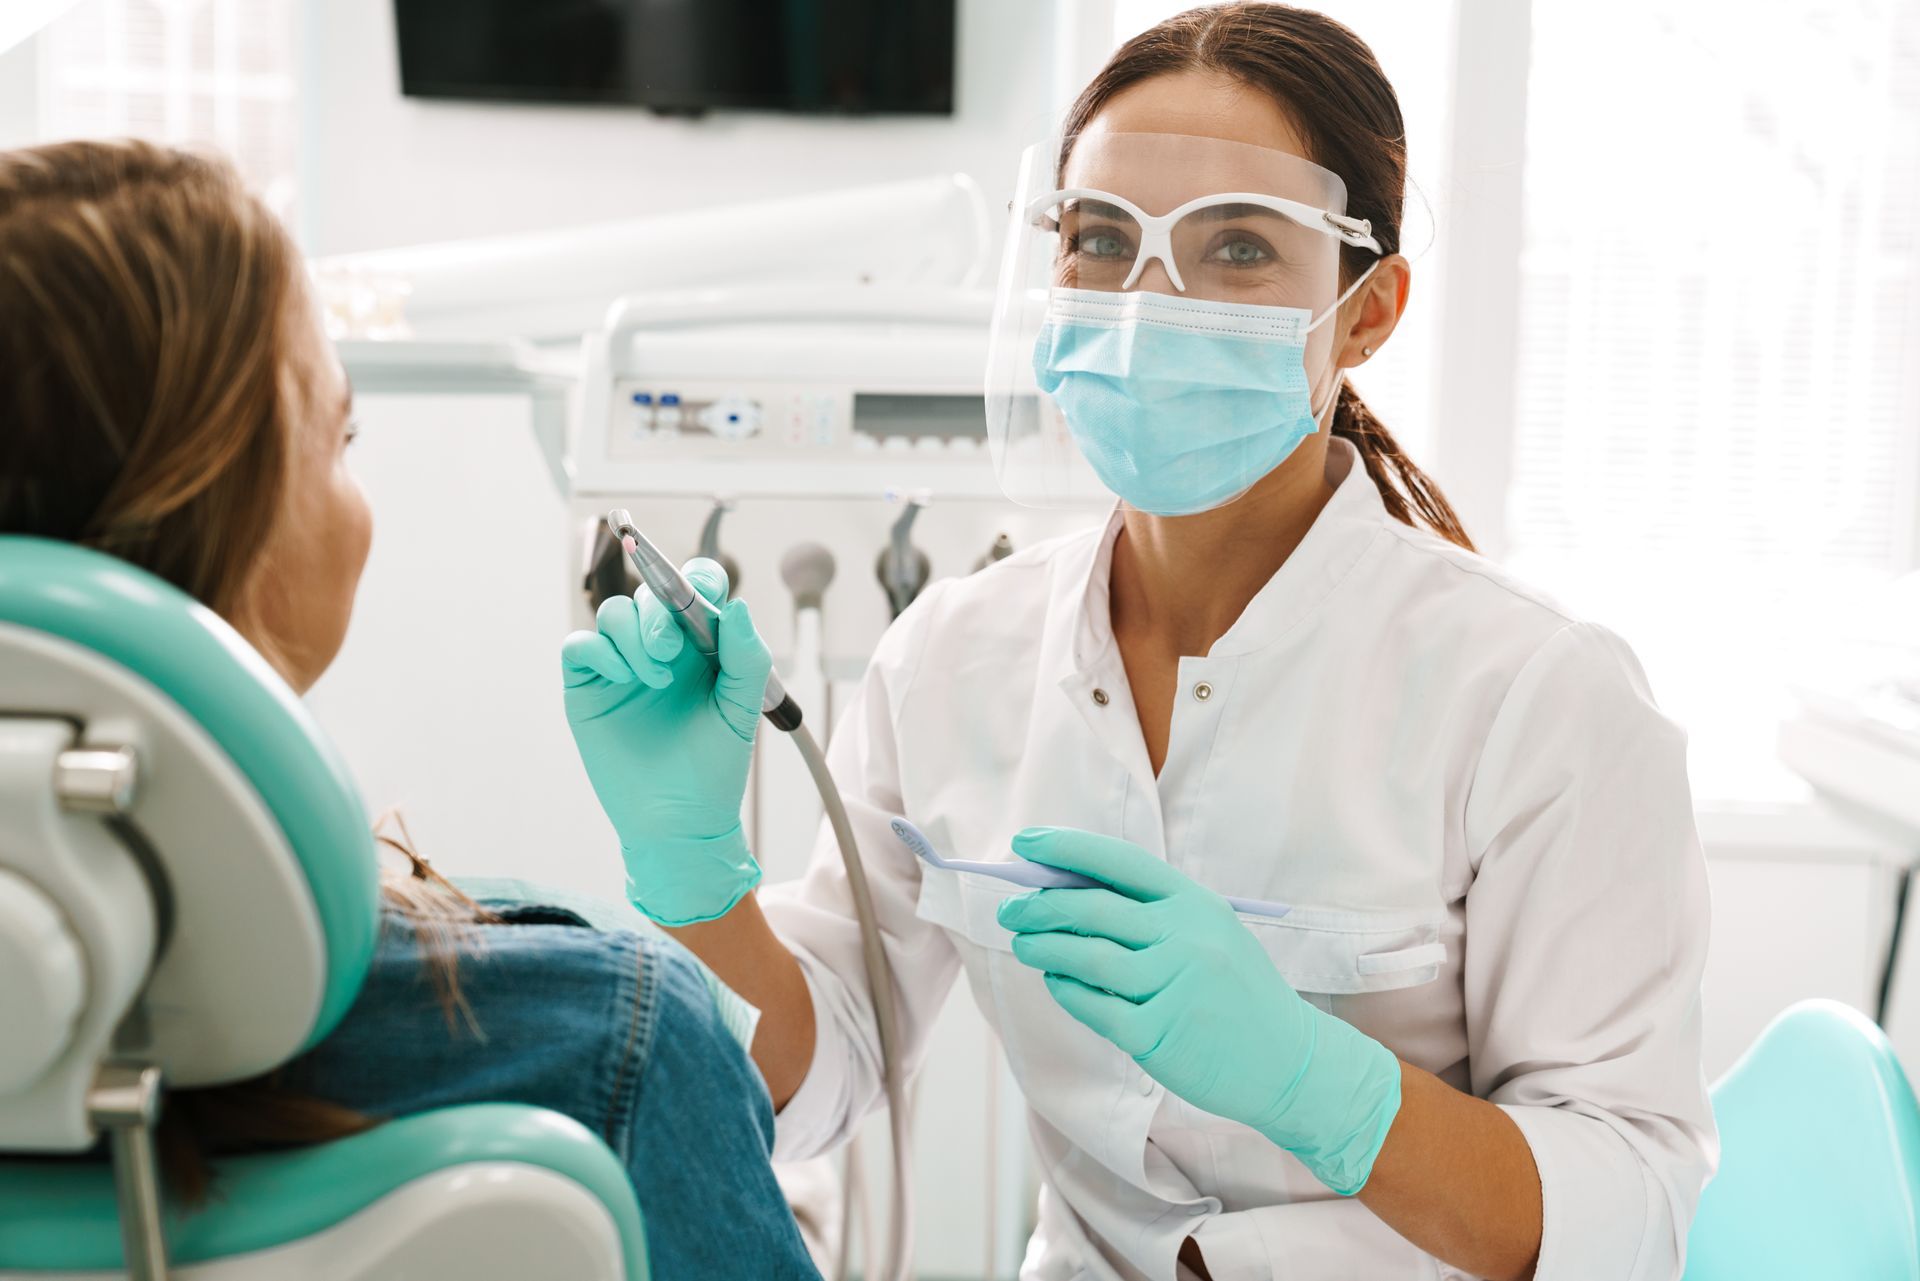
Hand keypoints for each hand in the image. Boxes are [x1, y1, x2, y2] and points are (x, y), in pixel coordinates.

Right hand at [561, 558, 771, 925]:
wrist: (678, 822)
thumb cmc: (714, 769)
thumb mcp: (742, 710)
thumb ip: (746, 658)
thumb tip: (737, 606)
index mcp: (702, 645)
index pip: (695, 588)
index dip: (695, 579)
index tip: (700, 596)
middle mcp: (660, 647)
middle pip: (649, 593)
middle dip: (658, 611)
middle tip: (668, 649)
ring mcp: (621, 665)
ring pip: (613, 613)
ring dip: (632, 635)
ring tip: (653, 679)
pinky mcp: (588, 687)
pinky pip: (580, 645)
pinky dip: (599, 651)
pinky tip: (622, 678)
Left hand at [996, 827, 1402, 1194]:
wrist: (1289, 1061)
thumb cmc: (1237, 994)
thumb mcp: (1209, 934)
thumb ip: (1152, 913)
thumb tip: (1068, 892)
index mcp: (1195, 903)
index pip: (1120, 862)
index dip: (1067, 848)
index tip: (1025, 843)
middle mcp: (1184, 937)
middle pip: (1093, 908)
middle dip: (1041, 905)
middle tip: (1011, 909)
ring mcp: (1171, 985)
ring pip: (1086, 957)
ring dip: (1044, 947)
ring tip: (1023, 944)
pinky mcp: (1157, 1033)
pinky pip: (1094, 1006)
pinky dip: (1066, 991)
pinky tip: (1056, 982)